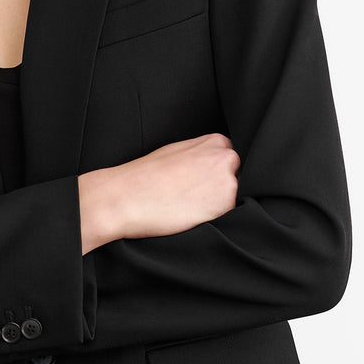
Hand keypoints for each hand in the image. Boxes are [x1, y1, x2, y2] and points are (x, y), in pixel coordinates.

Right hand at [78, 134, 239, 253]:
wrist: (125, 197)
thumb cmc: (144, 176)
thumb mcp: (176, 152)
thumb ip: (202, 156)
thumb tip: (215, 168)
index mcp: (216, 142)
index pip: (230, 162)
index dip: (214, 177)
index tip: (197, 185)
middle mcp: (226, 158)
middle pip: (237, 180)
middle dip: (220, 190)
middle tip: (191, 198)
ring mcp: (228, 181)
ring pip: (234, 200)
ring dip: (217, 207)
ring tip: (187, 207)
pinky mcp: (225, 206)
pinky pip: (228, 218)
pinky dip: (213, 220)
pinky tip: (190, 216)